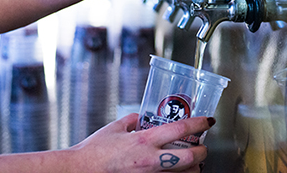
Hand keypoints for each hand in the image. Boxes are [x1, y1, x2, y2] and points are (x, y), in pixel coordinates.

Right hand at [72, 114, 213, 171]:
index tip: (208, 120)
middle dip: (202, 152)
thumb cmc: (95, 150)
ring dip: (193, 169)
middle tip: (204, 147)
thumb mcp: (115, 128)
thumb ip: (132, 121)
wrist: (78, 172)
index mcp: (144, 140)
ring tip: (193, 162)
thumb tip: (141, 118)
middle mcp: (150, 160)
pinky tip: (177, 172)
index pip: (180, 129)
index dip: (198, 123)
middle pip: (189, 157)